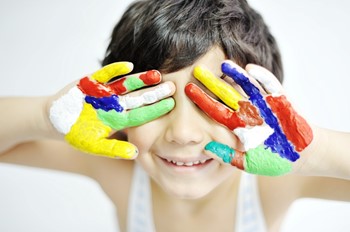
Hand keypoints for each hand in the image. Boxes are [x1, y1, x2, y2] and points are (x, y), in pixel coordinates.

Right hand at [49, 62, 174, 158]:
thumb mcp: (93, 145)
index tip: (171, 105)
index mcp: (118, 119)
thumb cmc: (76, 134)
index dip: (156, 110)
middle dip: (154, 93)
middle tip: (172, 86)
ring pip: (125, 84)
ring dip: (140, 79)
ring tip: (156, 74)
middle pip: (138, 97)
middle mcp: (115, 104)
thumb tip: (135, 154)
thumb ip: (113, 149)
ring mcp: (105, 92)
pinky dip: (115, 70)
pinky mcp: (92, 81)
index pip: (141, 114)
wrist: (55, 119)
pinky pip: (105, 74)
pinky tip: (129, 66)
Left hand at [185, 60, 312, 175]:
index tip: (187, 90)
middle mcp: (248, 112)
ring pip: (247, 86)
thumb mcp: (248, 163)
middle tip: (197, 70)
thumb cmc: (274, 160)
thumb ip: (228, 156)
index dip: (202, 101)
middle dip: (212, 83)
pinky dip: (261, 77)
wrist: (302, 156)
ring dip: (236, 75)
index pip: (216, 111)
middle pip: (227, 95)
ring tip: (223, 63)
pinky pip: (270, 86)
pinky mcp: (281, 100)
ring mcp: (264, 105)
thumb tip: (206, 149)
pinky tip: (249, 68)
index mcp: (238, 126)